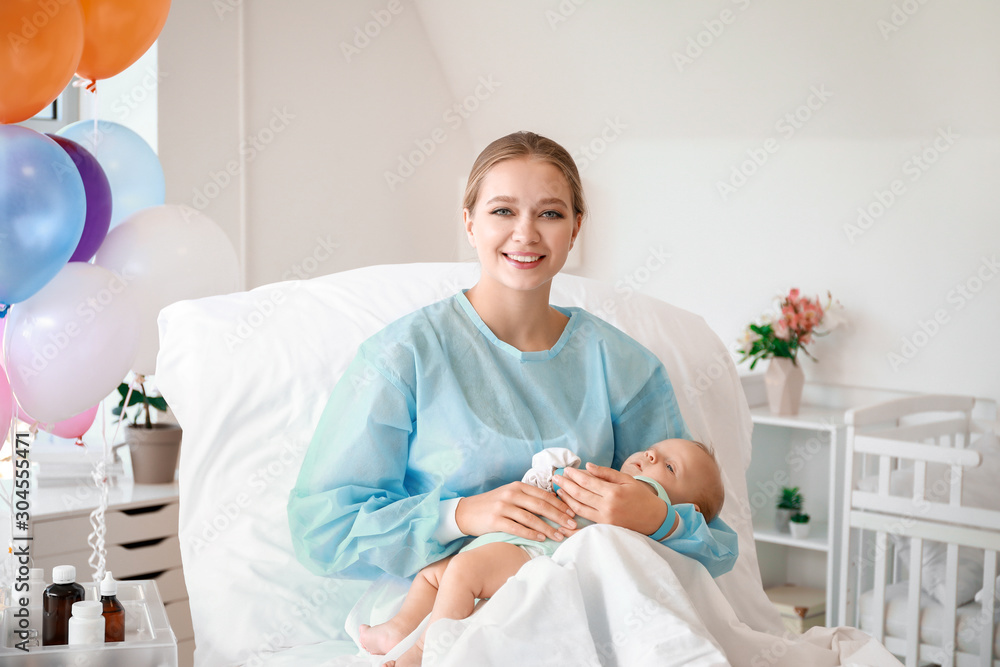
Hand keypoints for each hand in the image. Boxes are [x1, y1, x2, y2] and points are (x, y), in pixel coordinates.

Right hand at [455, 482, 577, 541]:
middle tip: (571, 526)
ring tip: (559, 536)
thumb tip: (553, 505)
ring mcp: (503, 507)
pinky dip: (531, 534)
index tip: (572, 514)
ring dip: (548, 528)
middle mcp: (511, 494)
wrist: (466, 512)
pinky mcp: (496, 520)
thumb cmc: (491, 505)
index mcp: (518, 486)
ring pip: (531, 518)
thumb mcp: (510, 495)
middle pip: (541, 506)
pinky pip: (518, 528)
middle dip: (559, 517)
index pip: (544, 495)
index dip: (560, 505)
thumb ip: (528, 497)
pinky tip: (541, 539)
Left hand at [553, 463, 667, 534]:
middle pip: (580, 494)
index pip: (587, 481)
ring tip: (558, 490)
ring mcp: (605, 520)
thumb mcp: (626, 480)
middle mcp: (607, 507)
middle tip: (555, 478)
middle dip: (565, 485)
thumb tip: (587, 466)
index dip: (574, 475)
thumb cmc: (641, 496)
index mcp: (613, 492)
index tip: (566, 470)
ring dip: (566, 499)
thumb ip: (606, 473)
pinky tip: (562, 520)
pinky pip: (584, 526)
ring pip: (579, 509)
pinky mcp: (605, 528)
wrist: (655, 519)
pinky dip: (572, 526)